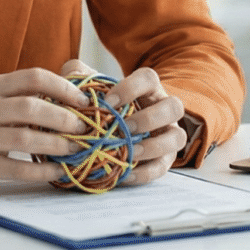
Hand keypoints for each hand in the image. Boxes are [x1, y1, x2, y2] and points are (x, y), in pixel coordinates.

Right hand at [0, 68, 89, 185]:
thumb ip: (18, 93)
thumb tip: (67, 95)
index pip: (33, 77)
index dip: (63, 87)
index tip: (84, 100)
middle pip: (32, 107)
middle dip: (64, 118)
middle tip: (84, 127)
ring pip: (25, 137)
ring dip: (56, 144)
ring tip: (75, 149)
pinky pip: (16, 168)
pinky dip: (41, 171)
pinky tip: (57, 172)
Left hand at [60, 59, 186, 185]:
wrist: (112, 130)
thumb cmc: (104, 105)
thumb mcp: (91, 87)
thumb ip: (79, 76)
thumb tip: (71, 76)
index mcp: (148, 87)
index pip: (149, 78)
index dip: (131, 88)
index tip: (108, 102)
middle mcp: (164, 108)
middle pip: (174, 106)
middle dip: (150, 118)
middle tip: (126, 128)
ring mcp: (169, 133)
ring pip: (178, 137)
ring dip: (154, 146)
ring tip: (130, 152)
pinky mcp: (166, 158)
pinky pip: (164, 166)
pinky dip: (146, 172)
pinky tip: (126, 174)